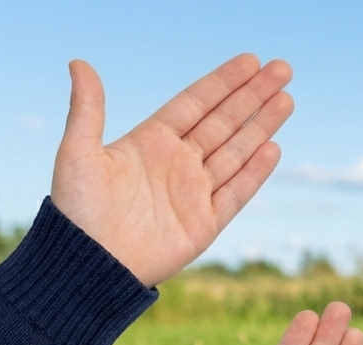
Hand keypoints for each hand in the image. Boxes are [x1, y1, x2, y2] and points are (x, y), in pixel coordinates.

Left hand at [51, 54, 293, 287]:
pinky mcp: (205, 223)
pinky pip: (236, 193)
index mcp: (151, 142)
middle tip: (282, 69)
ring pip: (237, 152)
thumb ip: (88, 109)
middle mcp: (178, 163)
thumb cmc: (76, 210)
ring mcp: (194, 192)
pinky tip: (272, 147)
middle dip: (253, 96)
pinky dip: (255, 172)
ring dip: (262, 126)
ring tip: (286, 100)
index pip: (196, 104)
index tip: (251, 61)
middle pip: (224, 122)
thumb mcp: (78, 153)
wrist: (89, 264)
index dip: (224, 82)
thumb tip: (79, 63)